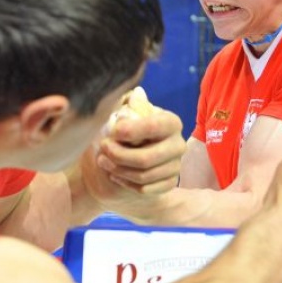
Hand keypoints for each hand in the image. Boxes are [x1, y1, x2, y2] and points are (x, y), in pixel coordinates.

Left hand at [81, 88, 184, 215]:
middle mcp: (178, 144)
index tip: (112, 131)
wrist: (127, 156)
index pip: (154, 127)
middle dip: (119, 155)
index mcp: (171, 122)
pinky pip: (145, 189)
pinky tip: (114, 174)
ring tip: (103, 160)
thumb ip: (129, 106)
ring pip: (144, 176)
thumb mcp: (124, 114)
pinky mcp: (169, 183)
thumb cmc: (125, 129)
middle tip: (103, 148)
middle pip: (147, 158)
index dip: (131, 131)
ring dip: (118, 169)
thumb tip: (137, 94)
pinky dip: (125, 182)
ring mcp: (175, 166)